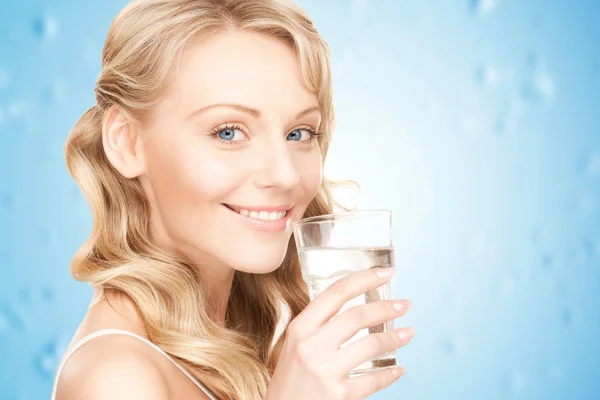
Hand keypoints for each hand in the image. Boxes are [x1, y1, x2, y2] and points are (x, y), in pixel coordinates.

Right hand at [266, 267, 413, 399]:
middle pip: (358, 316)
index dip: (365, 279)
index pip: (337, 293)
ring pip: (371, 345)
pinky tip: (398, 369)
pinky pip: (373, 380)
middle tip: (404, 305)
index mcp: (301, 327)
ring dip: (395, 337)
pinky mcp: (339, 395)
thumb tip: (354, 303)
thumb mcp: (294, 343)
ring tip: (408, 333)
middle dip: (387, 307)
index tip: (386, 273)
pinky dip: (390, 374)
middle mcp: (312, 346)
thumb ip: (318, 323)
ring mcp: (326, 371)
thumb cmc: (290, 377)